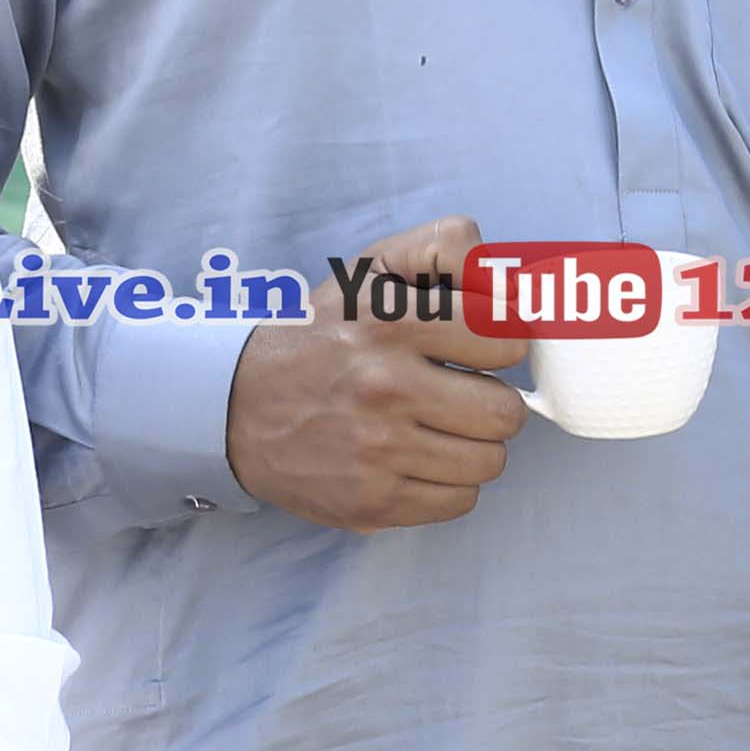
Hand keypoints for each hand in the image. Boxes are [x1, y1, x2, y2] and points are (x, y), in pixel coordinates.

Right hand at [220, 211, 532, 530]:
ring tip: (437, 428)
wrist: (234, 405)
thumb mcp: (371, 267)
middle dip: (493, 402)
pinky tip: (417, 460)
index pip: (506, 336)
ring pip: (490, 462)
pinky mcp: (371, 503)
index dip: (504, 343)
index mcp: (391, 322)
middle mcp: (385, 387)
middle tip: (463, 394)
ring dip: (473, 446)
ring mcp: (377, 452)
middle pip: (506, 412)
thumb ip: (447, 247)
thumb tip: (515, 282)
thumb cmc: (319, 333)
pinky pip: (460, 501)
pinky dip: (448, 483)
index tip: (483, 348)